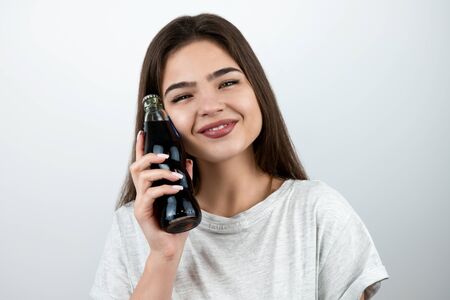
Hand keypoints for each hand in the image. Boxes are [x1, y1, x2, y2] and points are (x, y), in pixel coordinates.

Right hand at [129, 130, 193, 258]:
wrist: (170, 247)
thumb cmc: (174, 224)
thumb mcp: (183, 198)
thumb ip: (184, 180)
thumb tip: (188, 162)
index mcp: (148, 188)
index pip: (141, 164)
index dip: (140, 148)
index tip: (142, 132)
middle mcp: (141, 193)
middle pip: (136, 167)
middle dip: (149, 157)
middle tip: (165, 156)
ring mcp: (140, 203)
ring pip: (143, 178)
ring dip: (160, 173)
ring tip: (176, 176)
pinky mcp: (142, 212)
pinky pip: (150, 194)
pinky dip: (164, 189)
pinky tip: (176, 189)